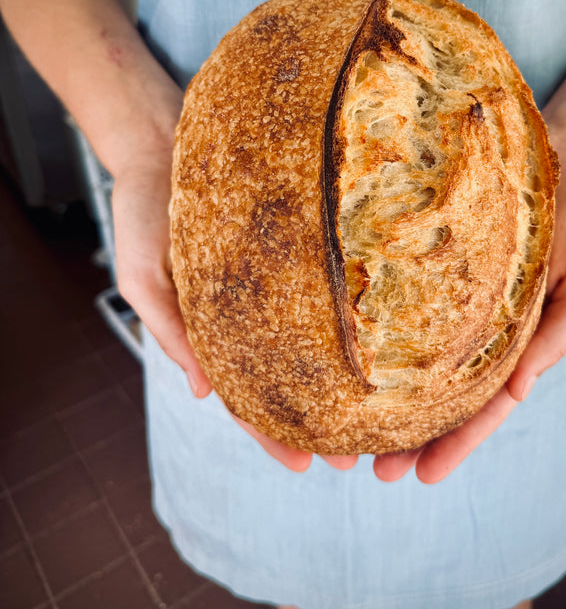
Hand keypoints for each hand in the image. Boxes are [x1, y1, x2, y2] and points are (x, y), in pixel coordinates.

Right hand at [112, 149, 358, 474]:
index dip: (271, 434)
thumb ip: (170, 331)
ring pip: (306, 343)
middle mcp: (246, 314)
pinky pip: (315, 291)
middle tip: (359, 457)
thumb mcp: (144, 274)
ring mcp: (269, 283)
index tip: (306, 467)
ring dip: (336, 381)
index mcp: (208, 330)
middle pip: (286, 379)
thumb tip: (205, 393)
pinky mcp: (290, 248)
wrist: (160, 141)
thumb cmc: (145, 209)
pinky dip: (338, 320)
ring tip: (377, 414)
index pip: (244, 396)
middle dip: (317, 422)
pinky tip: (372, 335)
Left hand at [373, 130, 565, 484]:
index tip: (422, 478)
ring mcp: (454, 291)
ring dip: (385, 391)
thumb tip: (518, 393)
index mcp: (520, 339)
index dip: (457, 442)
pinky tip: (348, 347)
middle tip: (366, 468)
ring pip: (414, 351)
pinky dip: (380, 325)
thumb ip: (559, 336)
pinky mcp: (431, 254)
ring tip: (343, 427)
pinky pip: (402, 295)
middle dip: (408, 432)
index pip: (484, 404)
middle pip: (440, 389)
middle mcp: (481, 323)